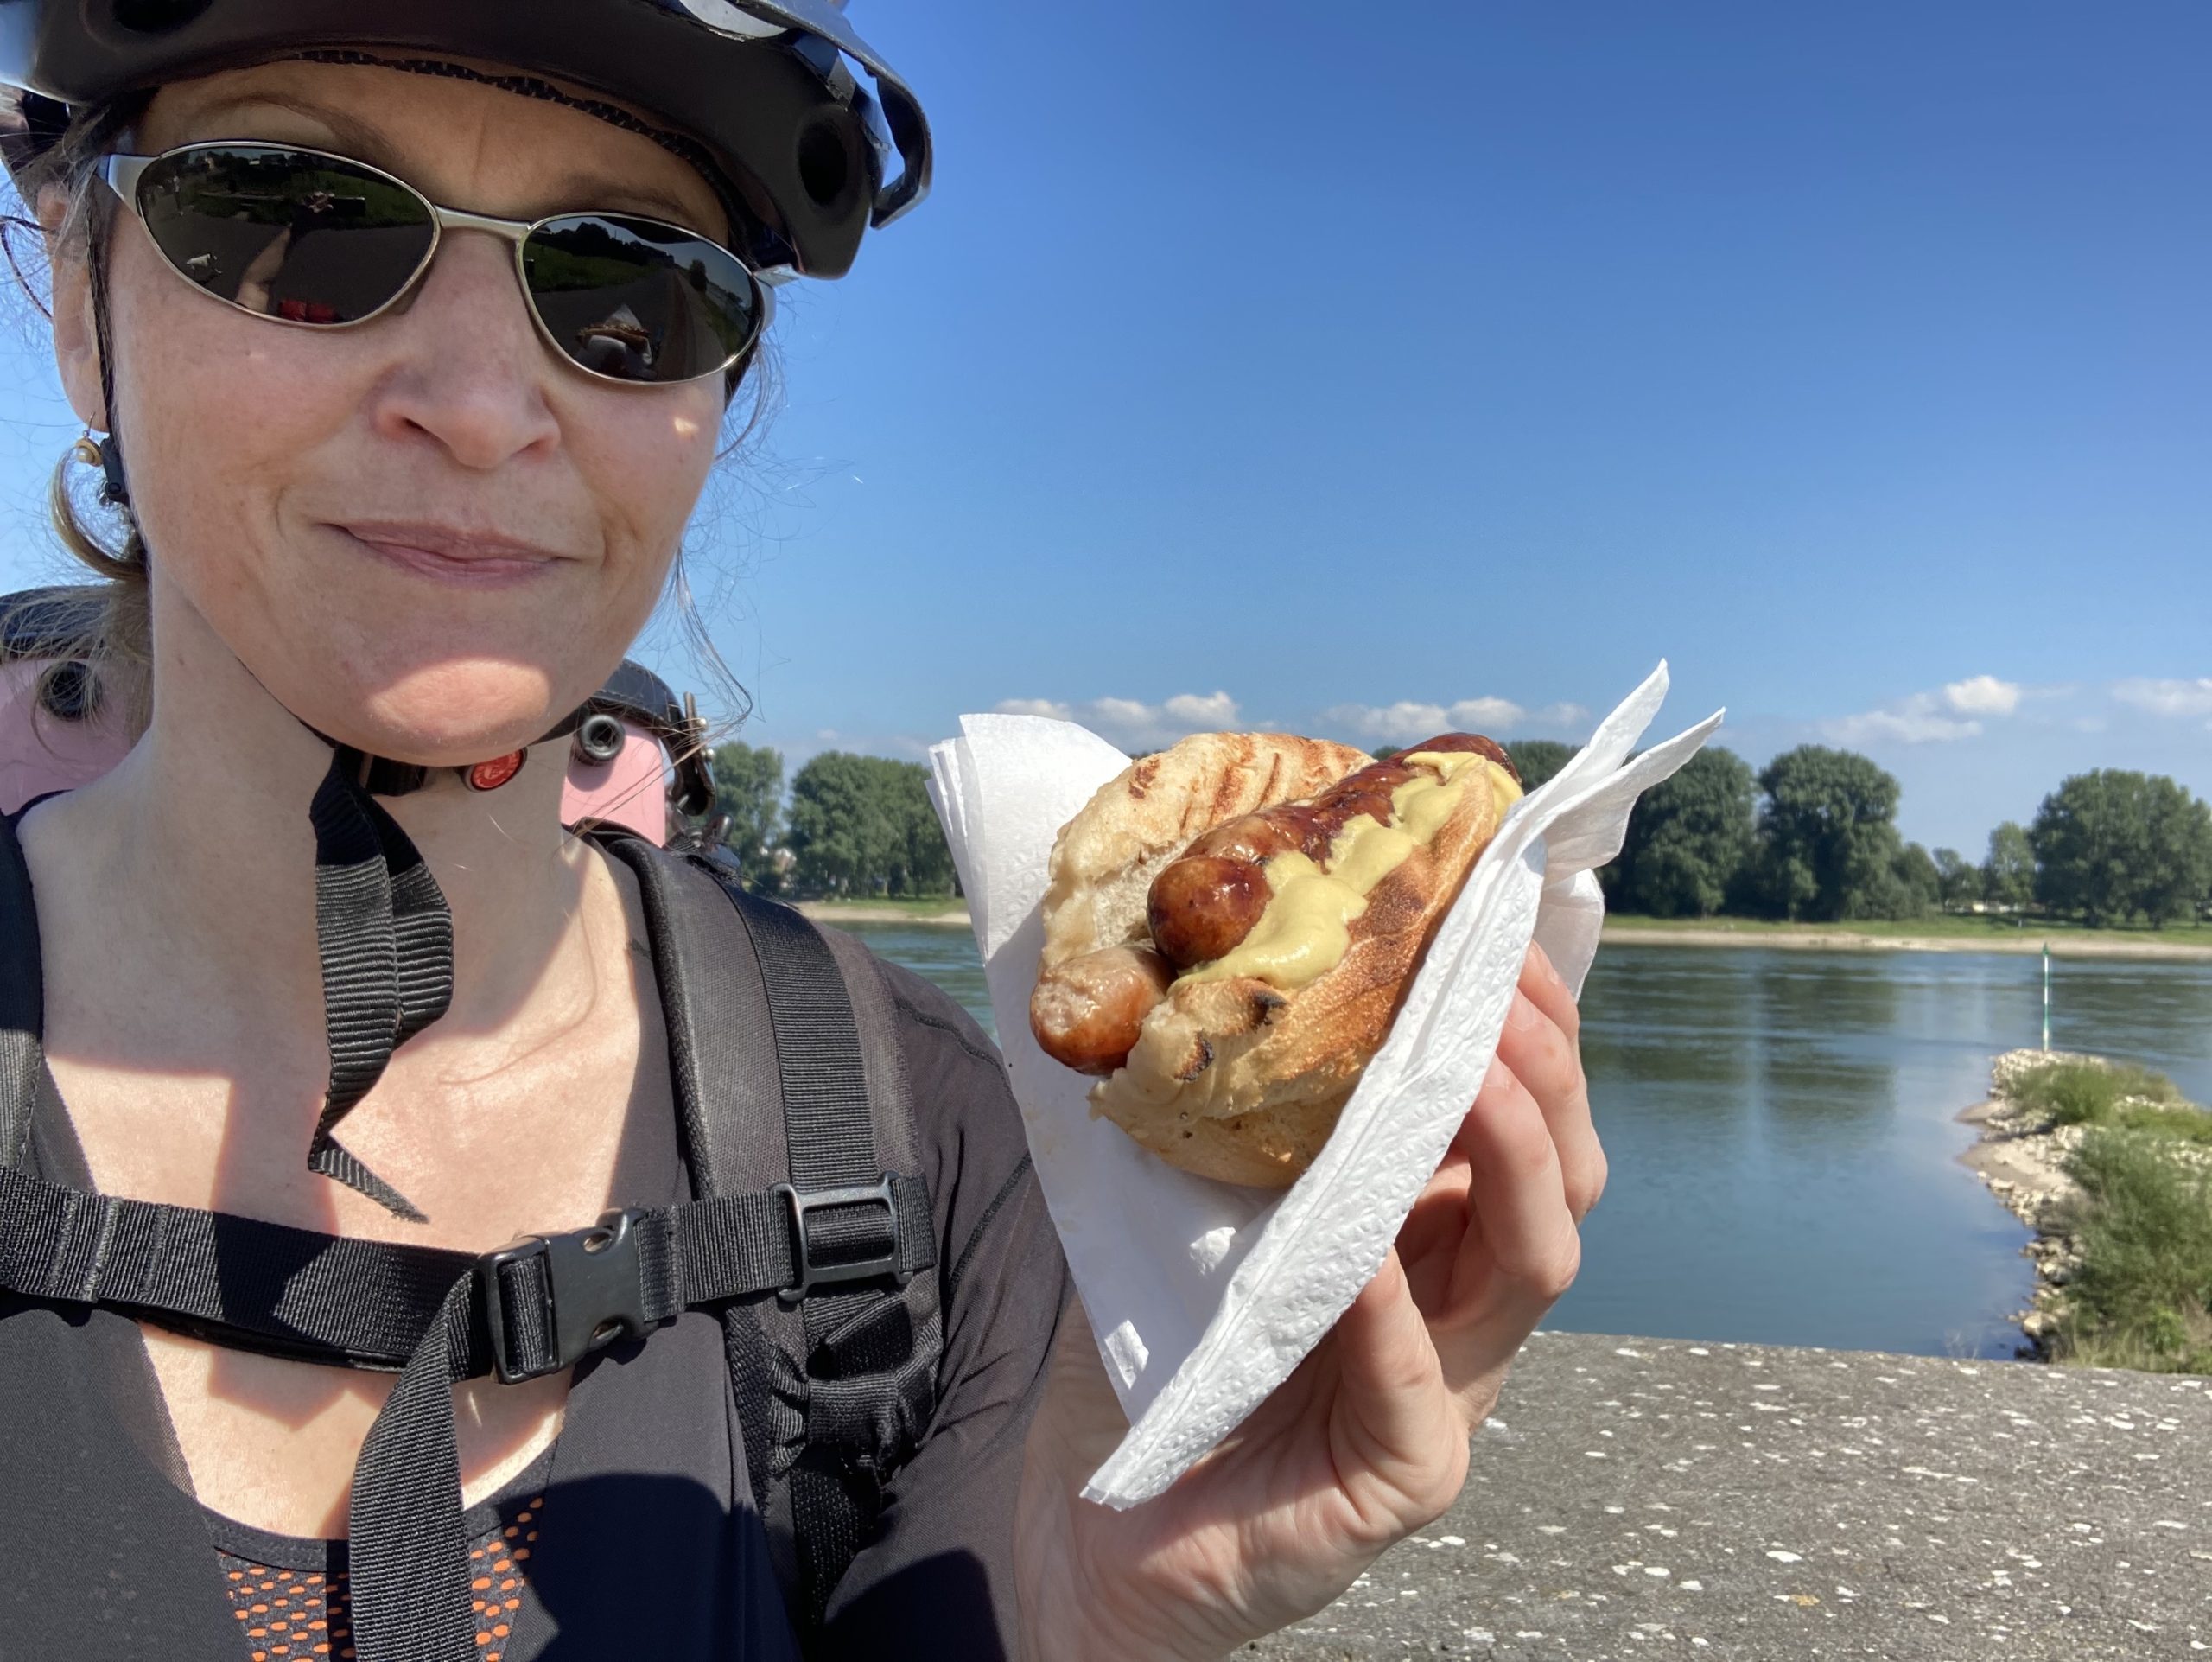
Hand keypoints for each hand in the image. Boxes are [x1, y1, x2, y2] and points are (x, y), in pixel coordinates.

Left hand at [1014, 941, 1601, 1661]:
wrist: (1096, 1523)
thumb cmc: (1159, 1353)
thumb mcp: (1201, 1202)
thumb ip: (1237, 1111)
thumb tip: (1203, 954)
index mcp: (1431, 1231)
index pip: (1521, 1114)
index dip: (1527, 1023)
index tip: (1492, 923)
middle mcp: (1462, 1304)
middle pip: (1562, 1175)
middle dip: (1543, 1069)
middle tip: (1498, 983)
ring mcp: (1448, 1393)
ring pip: (1535, 1265)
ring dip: (1507, 1155)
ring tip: (1466, 1074)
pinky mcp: (1401, 1479)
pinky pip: (1419, 1392)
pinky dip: (1393, 1319)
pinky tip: (1362, 1259)